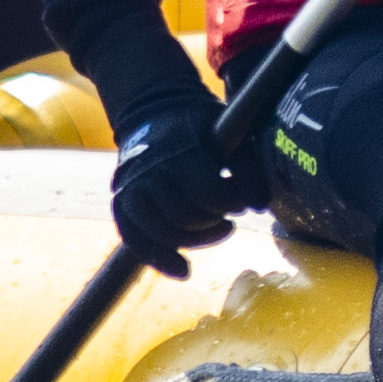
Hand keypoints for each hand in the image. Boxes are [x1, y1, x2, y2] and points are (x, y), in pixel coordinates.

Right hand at [105, 94, 246, 273]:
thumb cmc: (198, 125)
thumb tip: (260, 206)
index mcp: (178, 149)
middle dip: (215, 223)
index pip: (207, 192)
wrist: (153, 111)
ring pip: (161, 232)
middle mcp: (150, 170)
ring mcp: (131, 187)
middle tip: (231, 217)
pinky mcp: (122, 202)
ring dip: (196, 241)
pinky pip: (135, 239)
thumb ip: (248, 166)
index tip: (243, 203)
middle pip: (185, 217)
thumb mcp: (228, 130)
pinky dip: (158, 259)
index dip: (232, 204)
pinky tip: (184, 270)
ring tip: (220, 230)